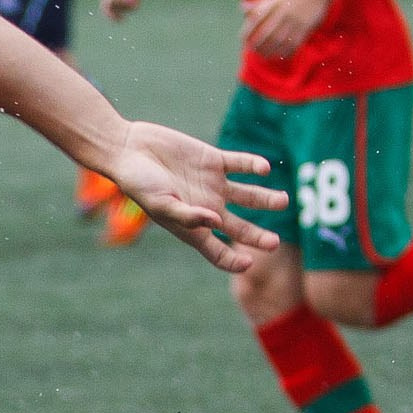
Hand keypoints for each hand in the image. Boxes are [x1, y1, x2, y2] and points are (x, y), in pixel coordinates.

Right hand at [102, 120, 286, 274]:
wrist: (130, 149)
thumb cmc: (139, 183)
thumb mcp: (161, 203)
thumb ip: (188, 215)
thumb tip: (216, 221)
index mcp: (193, 227)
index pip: (218, 253)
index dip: (233, 262)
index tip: (249, 263)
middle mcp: (207, 208)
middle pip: (240, 228)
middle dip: (258, 237)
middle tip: (274, 243)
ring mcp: (212, 184)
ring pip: (249, 196)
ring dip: (267, 199)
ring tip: (283, 200)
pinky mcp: (214, 160)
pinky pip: (241, 164)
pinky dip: (254, 166)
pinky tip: (263, 169)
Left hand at [241, 0, 329, 60]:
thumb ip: (259, 3)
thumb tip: (241, 8)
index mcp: (274, 3)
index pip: (255, 19)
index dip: (247, 31)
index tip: (243, 40)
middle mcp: (283, 12)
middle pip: (265, 34)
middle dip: (257, 46)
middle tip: (253, 51)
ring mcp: (295, 21)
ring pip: (278, 42)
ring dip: (269, 52)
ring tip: (264, 56)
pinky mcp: (306, 28)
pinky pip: (293, 45)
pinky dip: (284, 53)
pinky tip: (279, 55)